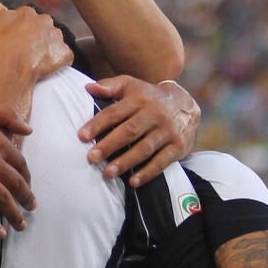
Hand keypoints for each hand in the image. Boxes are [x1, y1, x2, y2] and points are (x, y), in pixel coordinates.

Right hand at [0, 0, 71, 78]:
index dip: (18, 28)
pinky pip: (63, 56)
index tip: (13, 37)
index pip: (25, 17)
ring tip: (33, 58)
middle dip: (34, 35)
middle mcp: (45, 22)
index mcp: (28, 12)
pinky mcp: (63, 55)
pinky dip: (57, 60)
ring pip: (53, 40)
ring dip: (46, 47)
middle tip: (23, 48)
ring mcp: (56, 38)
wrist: (8, 65)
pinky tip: (45, 65)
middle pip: (41, 27)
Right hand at [0, 100, 34, 236]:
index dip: (27, 179)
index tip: (28, 188)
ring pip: (3, 200)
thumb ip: (9, 116)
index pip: (21, 166)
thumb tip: (28, 129)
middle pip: (16, 185)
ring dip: (14, 215)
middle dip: (26, 199)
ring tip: (20, 225)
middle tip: (30, 209)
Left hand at [82, 77, 200, 186]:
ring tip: (108, 173)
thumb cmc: (149, 97)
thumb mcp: (131, 85)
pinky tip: (133, 182)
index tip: (81, 136)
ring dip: (126, 161)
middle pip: (129, 131)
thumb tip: (88, 87)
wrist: (186, 104)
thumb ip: (110, 86)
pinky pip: (162, 161)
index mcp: (139, 99)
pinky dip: (148, 172)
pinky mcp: (178, 146)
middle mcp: (154, 114)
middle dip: (109, 145)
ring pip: (144, 148)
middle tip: (91, 158)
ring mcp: (167, 131)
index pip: (115, 113)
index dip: (98, 124)